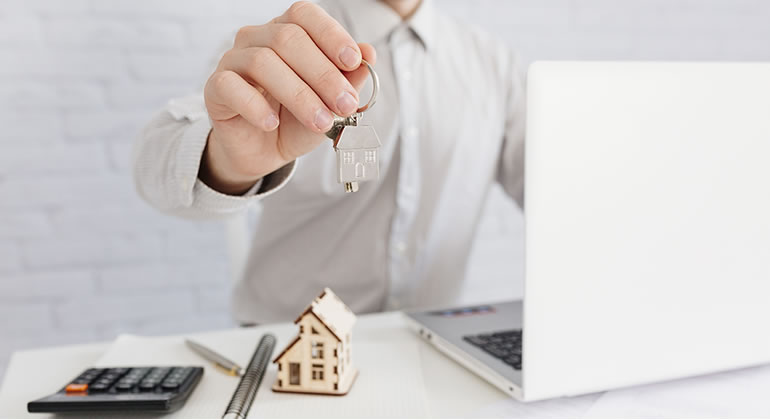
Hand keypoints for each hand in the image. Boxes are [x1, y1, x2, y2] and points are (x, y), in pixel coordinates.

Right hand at [201, 1, 376, 194]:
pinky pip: (231, 87)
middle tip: (346, 104)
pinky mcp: (215, 88)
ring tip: (321, 122)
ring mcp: (233, 60)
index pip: (305, 16)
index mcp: (287, 32)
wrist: (265, 152)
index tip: (354, 61)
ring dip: (299, 95)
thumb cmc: (297, 120)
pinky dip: (255, 106)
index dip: (330, 35)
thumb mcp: (330, 104)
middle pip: (288, 39)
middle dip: (323, 74)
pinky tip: (272, 123)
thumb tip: (370, 54)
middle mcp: (257, 38)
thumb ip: (349, 79)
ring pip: (263, 62)